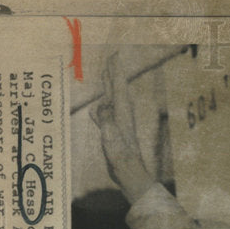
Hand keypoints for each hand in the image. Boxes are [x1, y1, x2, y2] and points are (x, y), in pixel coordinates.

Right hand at [90, 53, 154, 202]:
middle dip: (114, 73)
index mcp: (122, 113)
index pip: (119, 87)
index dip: (116, 71)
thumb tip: (102, 105)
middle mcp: (122, 115)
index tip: (115, 55)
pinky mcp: (114, 133)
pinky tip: (99, 106)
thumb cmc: (121, 157)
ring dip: (108, 87)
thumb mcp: (112, 136)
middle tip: (112, 58)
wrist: (129, 173)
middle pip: (117, 89)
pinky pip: (106, 114)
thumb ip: (106, 119)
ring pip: (111, 100)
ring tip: (106, 75)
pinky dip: (101, 107)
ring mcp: (118, 124)